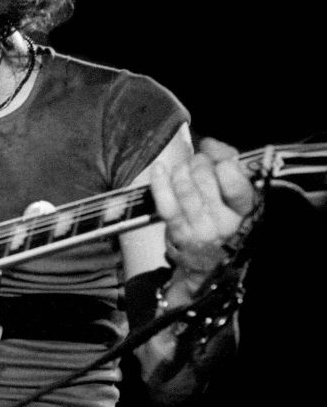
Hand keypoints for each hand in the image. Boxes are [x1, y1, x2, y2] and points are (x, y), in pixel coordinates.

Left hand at [150, 137, 255, 283]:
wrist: (207, 264)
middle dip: (198, 163)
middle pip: (205, 177)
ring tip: (181, 170)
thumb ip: (228, 163)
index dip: (222, 161)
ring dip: (180, 170)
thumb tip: (210, 143)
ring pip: (185, 186)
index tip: (217, 159)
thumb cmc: (221, 221)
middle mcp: (227, 222)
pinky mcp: (179, 233)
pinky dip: (159, 182)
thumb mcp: (235, 196)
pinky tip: (159, 169)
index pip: (235, 179)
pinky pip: (166, 202)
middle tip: (196, 164)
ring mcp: (202, 229)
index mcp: (247, 211)